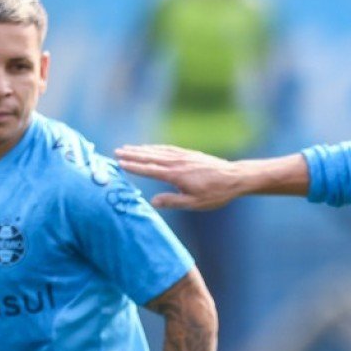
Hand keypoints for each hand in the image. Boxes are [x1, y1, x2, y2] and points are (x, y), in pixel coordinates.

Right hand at [113, 145, 248, 210]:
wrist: (234, 177)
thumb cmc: (216, 194)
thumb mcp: (195, 203)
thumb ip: (173, 202)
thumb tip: (152, 201)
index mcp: (177, 175)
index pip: (150, 170)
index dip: (134, 167)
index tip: (120, 163)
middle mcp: (178, 162)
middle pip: (151, 157)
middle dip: (133, 154)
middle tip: (116, 152)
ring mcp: (183, 156)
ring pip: (158, 151)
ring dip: (142, 149)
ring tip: (128, 148)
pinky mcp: (189, 154)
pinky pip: (168, 149)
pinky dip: (156, 147)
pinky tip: (150, 148)